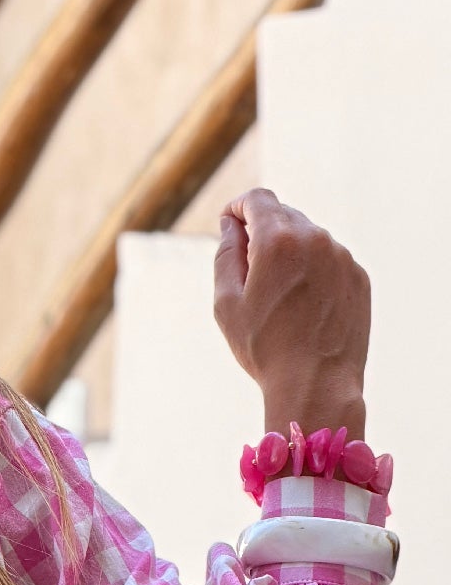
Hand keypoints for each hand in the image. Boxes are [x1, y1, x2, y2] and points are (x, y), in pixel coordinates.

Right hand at [214, 188, 369, 441]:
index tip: (230, 224)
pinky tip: (304, 309)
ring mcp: (342, 256)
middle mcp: (315, 238)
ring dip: (291, 255)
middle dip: (263, 234)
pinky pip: (330, 261)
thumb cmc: (265, 349)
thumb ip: (225, 255)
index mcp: (277, 240)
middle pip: (283, 216)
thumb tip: (230, 226)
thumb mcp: (227, 304)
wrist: (316, 385)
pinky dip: (314, 273)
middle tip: (250, 273)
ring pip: (309, 239)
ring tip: (280, 301)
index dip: (238, 208)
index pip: (257, 199)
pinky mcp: (358, 276)